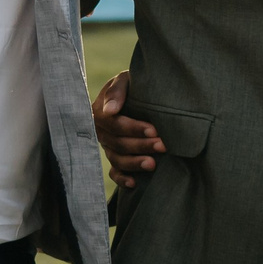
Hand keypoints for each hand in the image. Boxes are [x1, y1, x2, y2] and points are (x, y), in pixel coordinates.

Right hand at [91, 71, 163, 188]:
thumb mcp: (125, 80)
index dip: (133, 128)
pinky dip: (122, 179)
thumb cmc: (133, 85)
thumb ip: (116, 91)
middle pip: (118, 143)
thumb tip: (110, 111)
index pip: (114, 123)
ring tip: (153, 164)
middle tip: (162, 146)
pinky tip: (135, 183)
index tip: (154, 130)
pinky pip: (114, 172)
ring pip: (117, 159)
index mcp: (100, 112)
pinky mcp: (115, 158)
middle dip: (140, 145)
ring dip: (134, 163)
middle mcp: (101, 132)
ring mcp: (107, 146)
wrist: (139, 94)